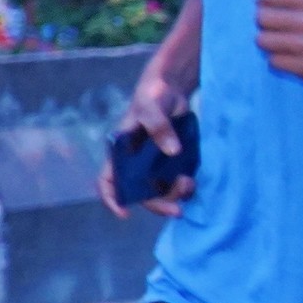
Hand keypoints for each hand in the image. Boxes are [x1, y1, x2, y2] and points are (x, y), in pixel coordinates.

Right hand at [98, 68, 193, 218]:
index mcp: (121, 152)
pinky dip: (185, 185)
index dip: (112, 198)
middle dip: (157, 204)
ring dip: (174, 194)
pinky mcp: (173, 161)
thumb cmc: (154, 95)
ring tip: (189, 185)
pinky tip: (194, 180)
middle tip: (177, 211)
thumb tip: (173, 151)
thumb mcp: (152, 107)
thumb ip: (160, 127)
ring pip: (161, 189)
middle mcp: (136, 162)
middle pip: (140, 192)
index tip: (125, 213)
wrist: (173, 88)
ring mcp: (155, 163)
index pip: (107, 180)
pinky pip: (177, 179)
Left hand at [256, 0, 302, 81]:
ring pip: (262, 40)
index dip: (264, 0)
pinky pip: (272, 61)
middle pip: (261, 18)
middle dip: (265, 22)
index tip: (273, 6)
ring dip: (269, 41)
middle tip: (278, 25)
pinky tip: (291, 55)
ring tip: (283, 41)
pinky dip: (278, 59)